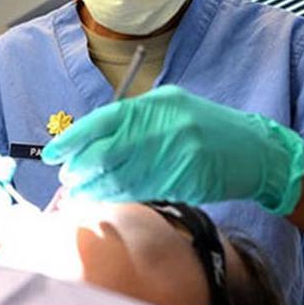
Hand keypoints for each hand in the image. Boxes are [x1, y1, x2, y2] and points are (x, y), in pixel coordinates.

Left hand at [40, 85, 303, 214]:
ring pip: (121, 177)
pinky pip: (141, 191)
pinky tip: (104, 200)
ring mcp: (175, 153)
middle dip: (80, 169)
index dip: (72, 140)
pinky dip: (118, 198)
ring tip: (78, 195)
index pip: (101, 122)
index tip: (50, 155)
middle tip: (67, 179)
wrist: (253, 149)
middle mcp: (162, 126)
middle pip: (106, 152)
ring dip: (94, 189)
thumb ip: (129, 121)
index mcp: (153, 104)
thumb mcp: (166, 108)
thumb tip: (84, 142)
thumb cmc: (201, 126)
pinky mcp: (185, 179)